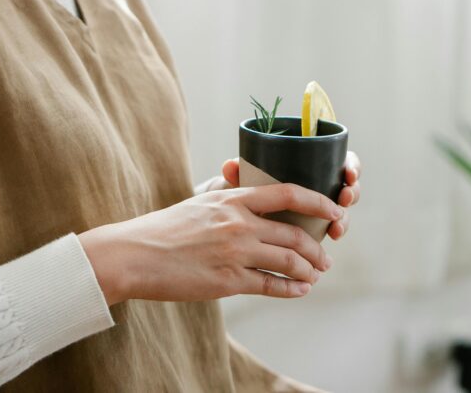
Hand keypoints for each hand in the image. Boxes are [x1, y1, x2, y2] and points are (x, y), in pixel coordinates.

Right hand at [79, 183, 340, 303]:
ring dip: (308, 270)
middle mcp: (238, 223)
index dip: (318, 202)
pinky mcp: (228, 281)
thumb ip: (226, 193)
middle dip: (316, 248)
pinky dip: (291, 289)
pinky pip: (271, 285)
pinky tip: (299, 291)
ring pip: (288, 261)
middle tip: (324, 257)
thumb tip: (243, 181)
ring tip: (314, 275)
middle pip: (294, 234)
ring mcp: (235, 253)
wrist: (135, 254)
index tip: (335, 210)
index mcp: (233, 199)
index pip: (288, 193)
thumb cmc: (165, 227)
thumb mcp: (199, 201)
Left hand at [213, 150, 361, 240]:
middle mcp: (316, 186)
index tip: (348, 174)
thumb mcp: (236, 185)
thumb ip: (236, 176)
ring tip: (337, 228)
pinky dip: (335, 232)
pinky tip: (331, 238)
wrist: (229, 223)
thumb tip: (230, 166)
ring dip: (345, 218)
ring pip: (342, 210)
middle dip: (352, 192)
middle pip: (347, 185)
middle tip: (344, 199)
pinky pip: (331, 230)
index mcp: (306, 165)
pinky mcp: (315, 230)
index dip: (350, 165)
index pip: (337, 159)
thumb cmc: (237, 197)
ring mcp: (317, 210)